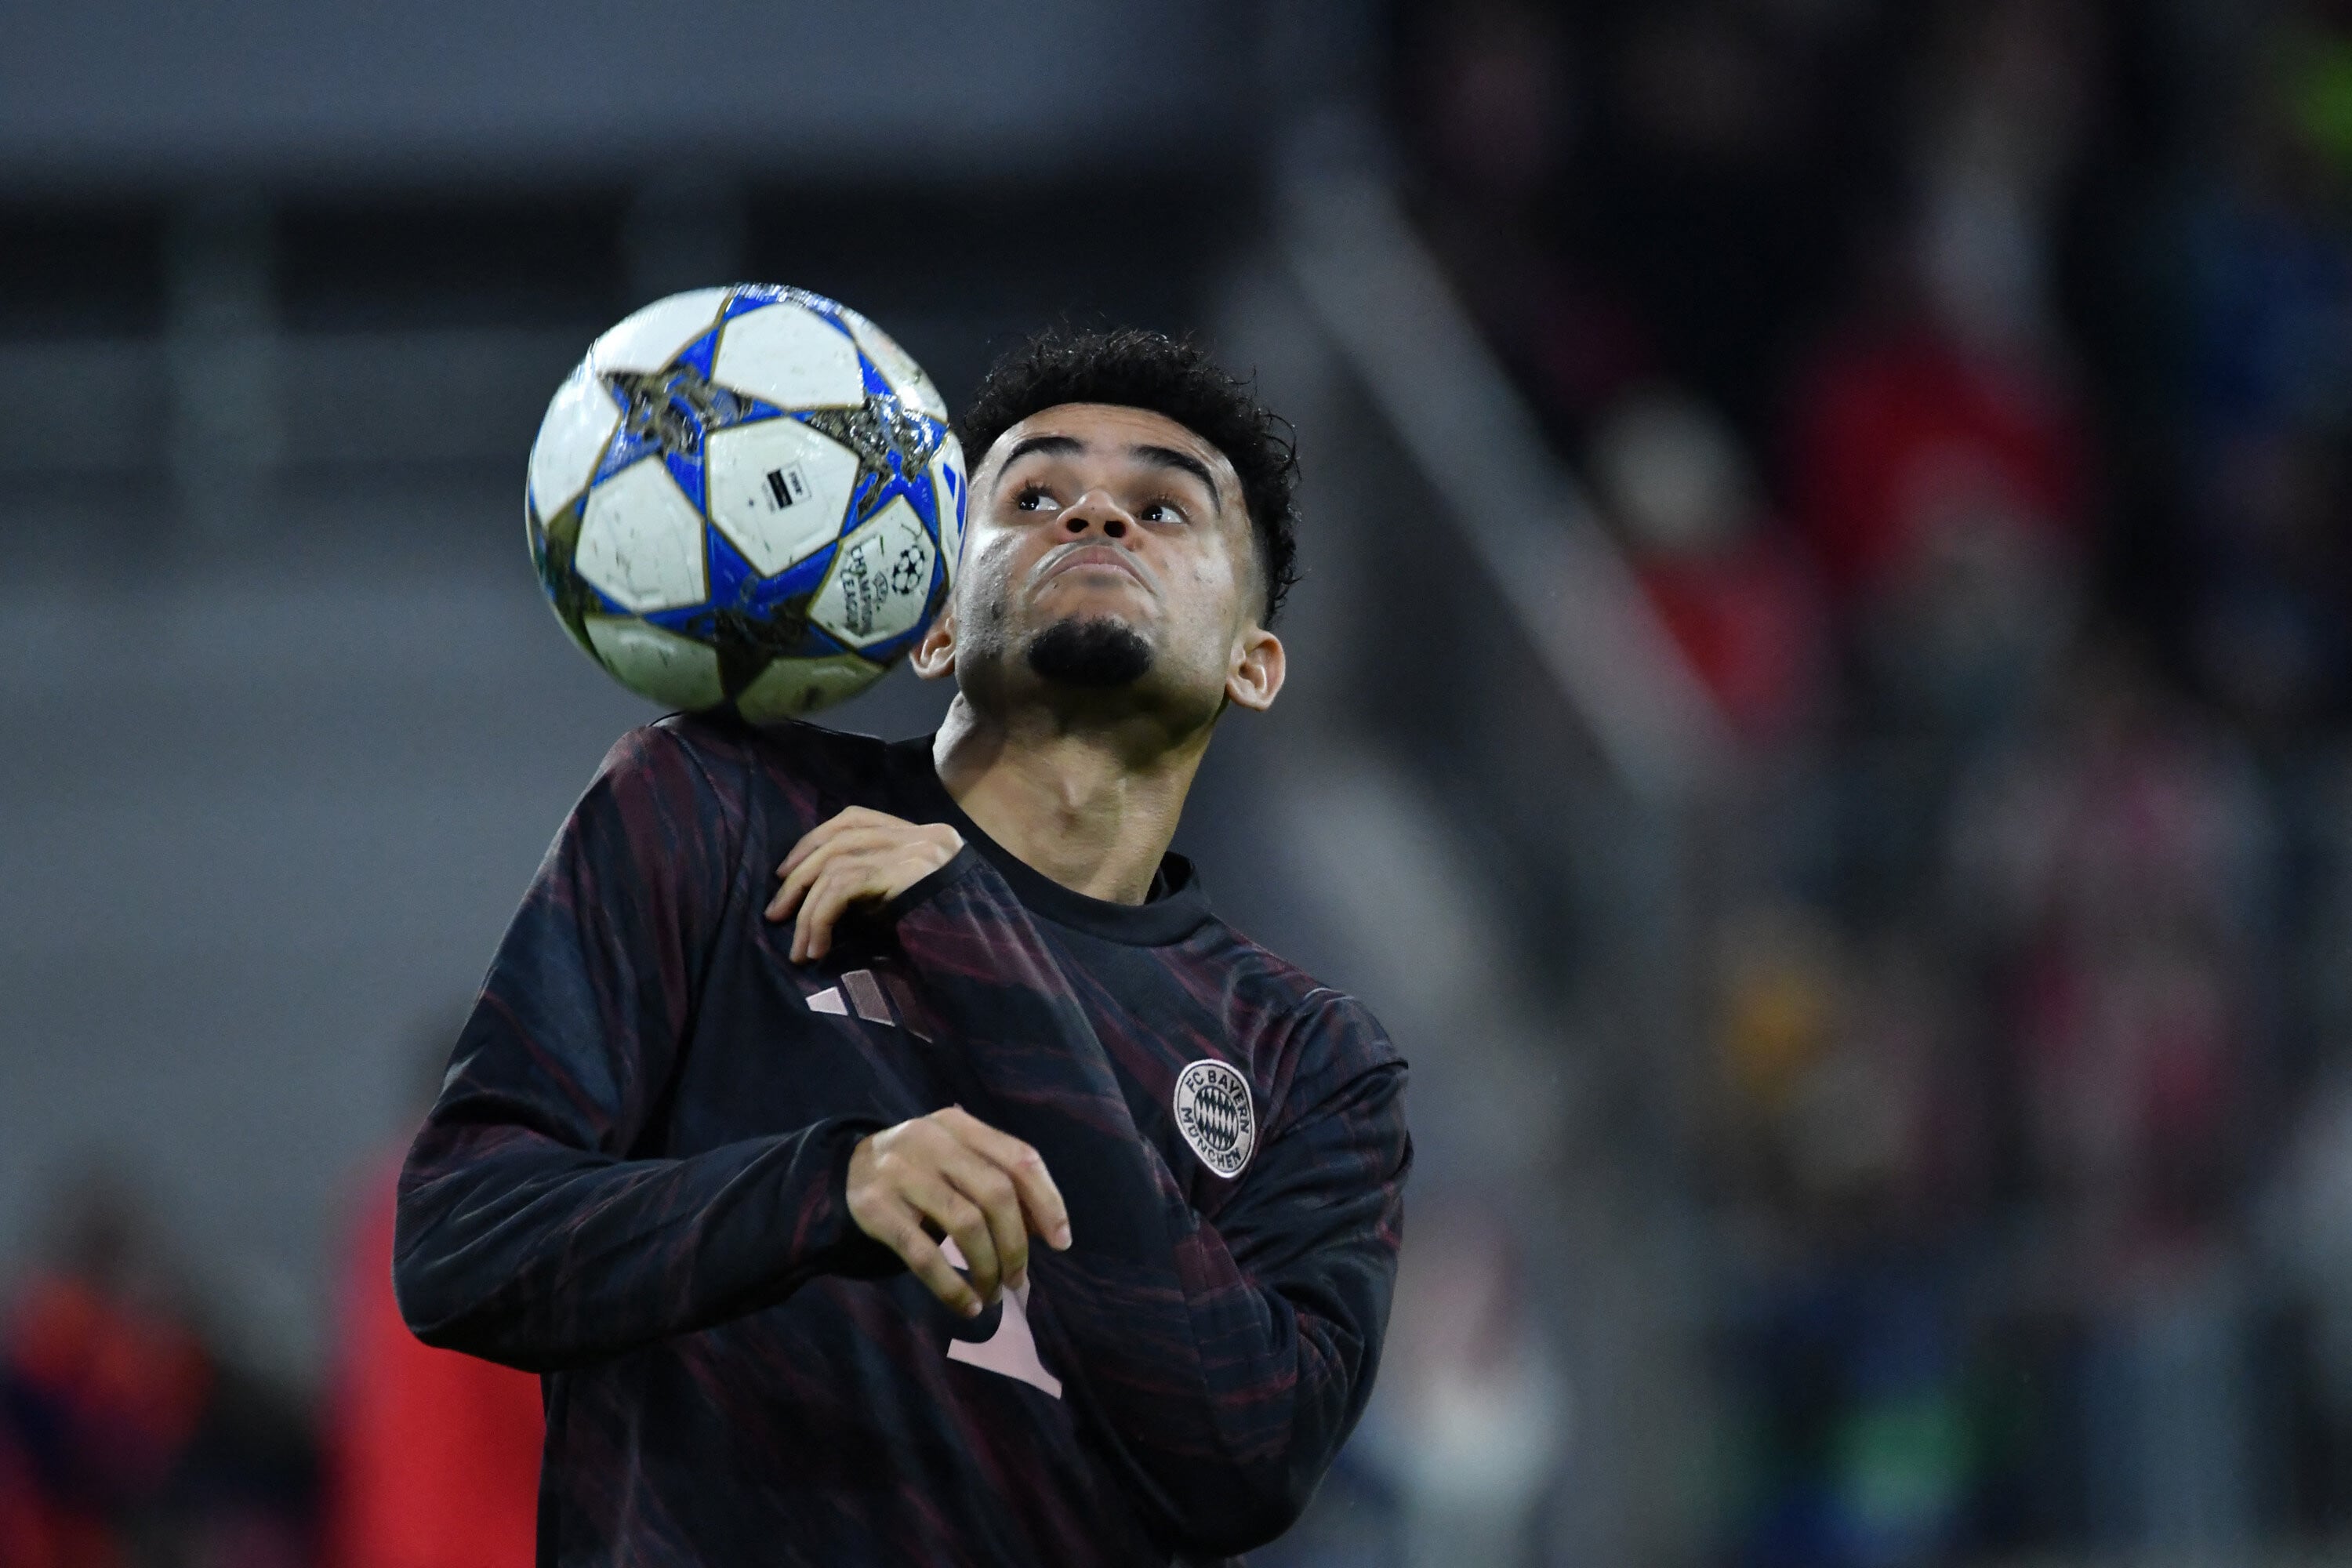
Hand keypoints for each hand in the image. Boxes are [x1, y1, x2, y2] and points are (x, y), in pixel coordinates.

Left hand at [766, 807, 962, 962]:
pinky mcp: (908, 874)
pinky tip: (817, 947)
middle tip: (776, 912)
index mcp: (923, 836)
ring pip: (838, 865)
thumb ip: (877, 888)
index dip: (814, 840)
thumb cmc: (950, 937)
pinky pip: (845, 887)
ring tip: (799, 948)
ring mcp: (917, 852)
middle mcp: (922, 836)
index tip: (786, 872)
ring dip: (808, 909)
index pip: (855, 818)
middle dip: (799, 876)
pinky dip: (821, 918)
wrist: (989, 956)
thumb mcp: (909, 903)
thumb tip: (817, 897)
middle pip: (840, 838)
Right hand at [846, 1107, 1072, 1315]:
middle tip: (1019, 1280)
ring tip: (992, 1295)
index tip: (1061, 1241)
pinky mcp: (875, 1208)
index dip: (1048, 1201)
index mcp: (958, 1125)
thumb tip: (1047, 1229)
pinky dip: (951, 1286)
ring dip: (988, 1268)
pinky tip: (965, 1305)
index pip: (1020, 1158)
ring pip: (965, 1224)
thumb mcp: (954, 1157)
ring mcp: (900, 1172)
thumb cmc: (918, 1170)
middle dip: (1016, 1245)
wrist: (839, 1172)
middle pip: (996, 1194)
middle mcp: (930, 1141)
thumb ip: (995, 1178)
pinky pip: (924, 1255)